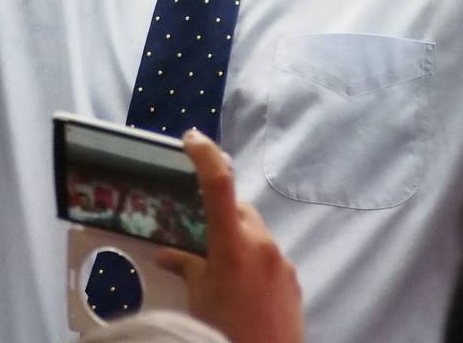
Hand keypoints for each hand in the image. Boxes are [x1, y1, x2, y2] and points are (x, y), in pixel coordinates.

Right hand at [154, 131, 302, 342]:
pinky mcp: (294, 279)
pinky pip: (270, 257)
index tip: (192, 139)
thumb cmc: (223, 332)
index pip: (219, 185)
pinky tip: (243, 287)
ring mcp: (283, 261)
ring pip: (255, 233)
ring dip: (238, 239)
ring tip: (221, 268)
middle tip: (200, 230)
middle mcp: (262, 245)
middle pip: (239, 209)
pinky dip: (254, 261)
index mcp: (233, 245)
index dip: (205, 155)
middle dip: (220, 212)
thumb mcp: (198, 299)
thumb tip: (167, 254)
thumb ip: (186, 267)